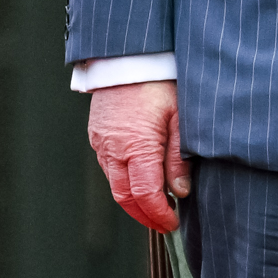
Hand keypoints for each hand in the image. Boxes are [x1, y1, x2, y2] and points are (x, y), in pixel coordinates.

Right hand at [88, 80, 188, 231]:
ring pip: (114, 183)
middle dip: (144, 215)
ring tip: (157, 205)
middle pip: (124, 196)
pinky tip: (142, 180)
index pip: (145, 195)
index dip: (159, 214)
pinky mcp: (97, 134)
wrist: (130, 54)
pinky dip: (124, 180)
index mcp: (136, 145)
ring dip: (133, 200)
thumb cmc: (161, 81)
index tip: (173, 223)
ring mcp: (101, 142)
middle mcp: (112, 148)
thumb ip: (179, 157)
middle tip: (164, 223)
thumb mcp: (180, 117)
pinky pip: (109, 167)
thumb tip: (180, 191)